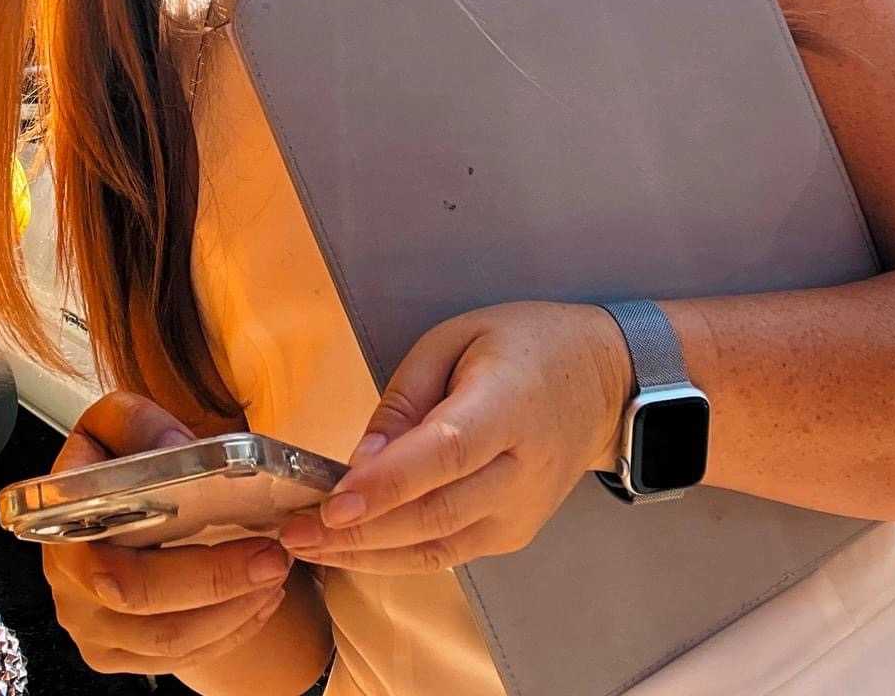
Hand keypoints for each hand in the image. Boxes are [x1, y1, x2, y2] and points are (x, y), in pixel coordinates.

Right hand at [43, 392, 297, 675]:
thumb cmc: (116, 461)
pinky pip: (178, 659)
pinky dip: (228, 632)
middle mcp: (69, 585)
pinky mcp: (116, 653)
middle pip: (148, 609)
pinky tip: (258, 601)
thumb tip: (173, 451)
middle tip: (274, 558)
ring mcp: (90, 626)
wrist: (113, 500)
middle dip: (221, 585)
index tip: (247, 538)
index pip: (112, 568)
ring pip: (169, 642)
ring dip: (234, 612)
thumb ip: (137, 423)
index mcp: (63, 528)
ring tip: (275, 576)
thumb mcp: (116, 423)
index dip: (185, 568)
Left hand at [280, 301, 630, 574]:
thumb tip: (361, 457)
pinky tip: (351, 549)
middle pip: (433, 513)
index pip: (443, 455)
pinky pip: (447, 553)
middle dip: (356, 532)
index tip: (331, 505)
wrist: (602, 383)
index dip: (386, 485)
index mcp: (508, 408)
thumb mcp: (457, 339)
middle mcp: (520, 470)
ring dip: (365, 554)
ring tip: (306, 547)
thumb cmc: (526, 348)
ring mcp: (520, 512)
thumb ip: (405, 397)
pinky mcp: (513, 535)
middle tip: (292, 533)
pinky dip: (394, 556)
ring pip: (436, 547)